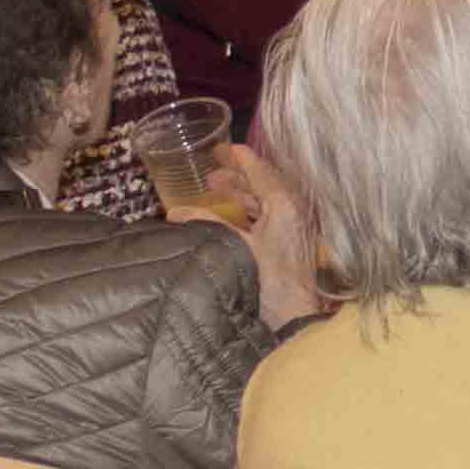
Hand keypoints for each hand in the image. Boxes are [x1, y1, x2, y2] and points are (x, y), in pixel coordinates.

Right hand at [210, 144, 326, 327]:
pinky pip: (268, 216)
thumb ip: (205, 223)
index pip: (260, 169)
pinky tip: (229, 216)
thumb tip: (174, 212)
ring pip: (265, 200)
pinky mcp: (291, 243)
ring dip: (241, 194)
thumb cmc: (269, 283)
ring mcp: (294, 227)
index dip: (239, 158)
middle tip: (211, 173)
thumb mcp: (233, 247)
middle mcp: (293, 210)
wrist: (293, 319)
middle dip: (236, 176)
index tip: (221, 149)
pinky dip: (248, 211)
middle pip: (263, 183)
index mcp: (284, 204)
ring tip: (214, 190)